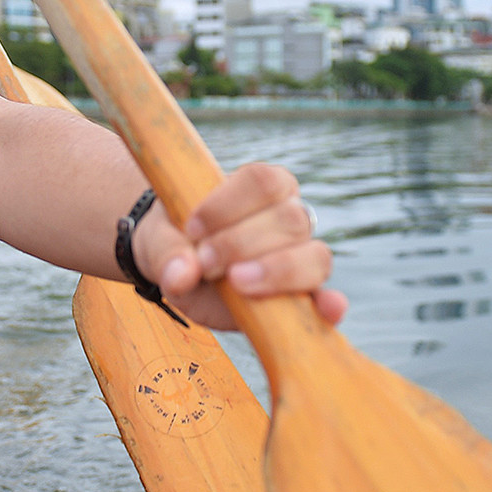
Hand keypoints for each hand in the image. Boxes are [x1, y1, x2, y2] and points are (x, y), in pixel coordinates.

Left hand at [131, 164, 345, 330]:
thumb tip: (182, 275)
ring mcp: (302, 258)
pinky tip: (326, 309)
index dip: (229, 205)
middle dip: (243, 243)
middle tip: (205, 262)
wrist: (182, 271)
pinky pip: (328, 299)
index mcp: (262, 187)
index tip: (193, 228)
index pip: (263, 181)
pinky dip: (330, 305)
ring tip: (236, 284)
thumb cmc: (178, 244)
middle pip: (290, 219)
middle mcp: (290, 216)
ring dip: (276, 271)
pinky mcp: (303, 297)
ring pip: (314, 256)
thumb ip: (168, 254)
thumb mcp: (162, 244)